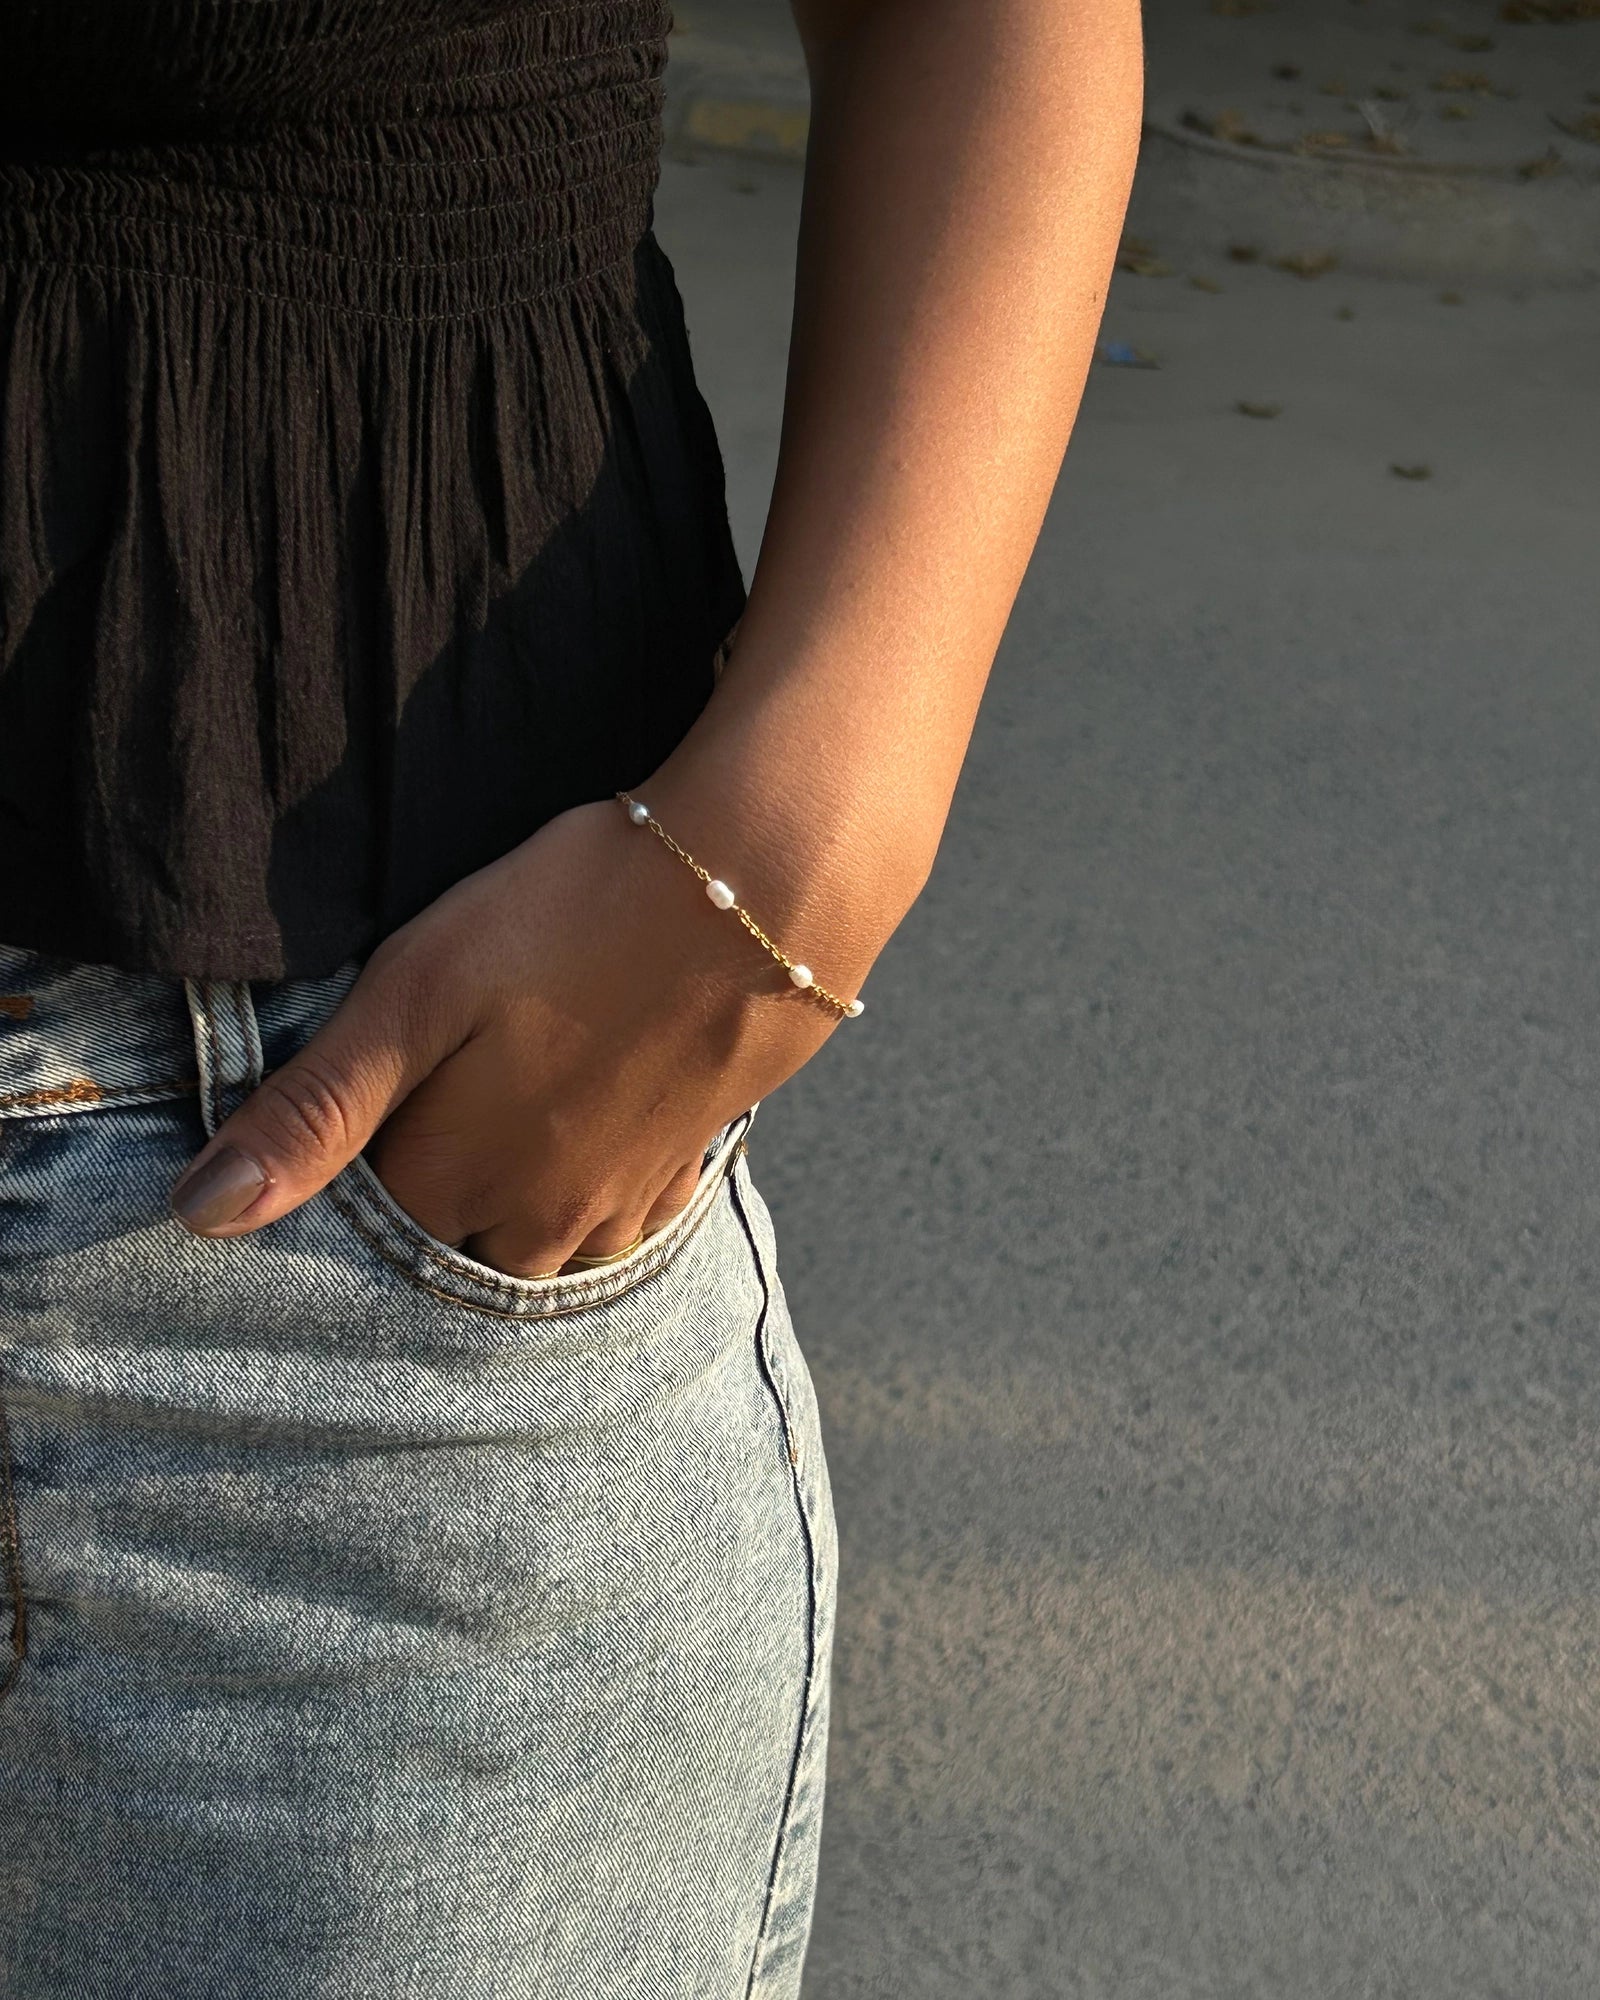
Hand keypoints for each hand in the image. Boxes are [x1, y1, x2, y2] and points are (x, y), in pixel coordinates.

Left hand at [166, 796, 852, 1276]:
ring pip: (532, 1249)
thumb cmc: (574, 919)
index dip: (335, 1186)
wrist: (763, 890)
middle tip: (424, 1108)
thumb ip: (315, 1107)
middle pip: (447, 1252)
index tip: (344, 1123)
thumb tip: (199, 1216)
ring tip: (496, 1127)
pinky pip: (614, 1222)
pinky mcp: (680, 1168)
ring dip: (501, 1211)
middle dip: (422, 1208)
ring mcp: (617, 1203)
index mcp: (455, 1180)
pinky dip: (584, 1196)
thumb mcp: (419, 989)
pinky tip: (583, 1130)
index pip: (358, 1236)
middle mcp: (535, 1221)